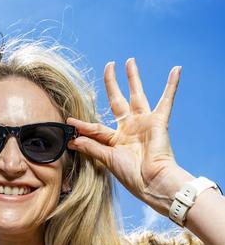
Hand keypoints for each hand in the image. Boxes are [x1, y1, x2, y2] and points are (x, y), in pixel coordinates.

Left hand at [67, 58, 190, 213]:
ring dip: (133, 78)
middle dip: (112, 84)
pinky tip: (176, 70)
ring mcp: (144, 123)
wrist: (152, 182)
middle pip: (118, 100)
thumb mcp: (107, 159)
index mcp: (116, 139)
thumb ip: (91, 147)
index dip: (82, 125)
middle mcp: (130, 128)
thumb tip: (72, 139)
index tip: (68, 121)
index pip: (96, 127)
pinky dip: (172, 85)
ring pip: (137, 95)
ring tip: (129, 61)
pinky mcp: (158, 122)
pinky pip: (166, 100)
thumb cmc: (131, 175)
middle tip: (108, 66)